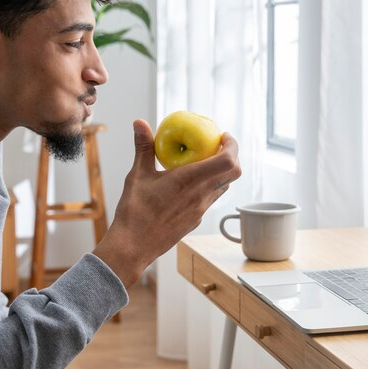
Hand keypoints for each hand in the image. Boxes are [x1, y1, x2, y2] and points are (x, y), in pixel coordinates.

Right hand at [94, 119, 240, 286]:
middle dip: (231, 156)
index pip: (228, 160)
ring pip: (224, 186)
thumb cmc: (134, 211)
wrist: (134, 246)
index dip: (232, 145)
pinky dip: (210, 186)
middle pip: (233, 173)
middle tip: (217, 146)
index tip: (223, 135)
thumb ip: (143, 147)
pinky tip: (191, 183)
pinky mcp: (196, 220)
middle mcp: (202, 195)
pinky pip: (211, 199)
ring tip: (205, 162)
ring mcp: (201, 210)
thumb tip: (140, 122)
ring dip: (222, 172)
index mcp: (190, 180)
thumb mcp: (138, 175)